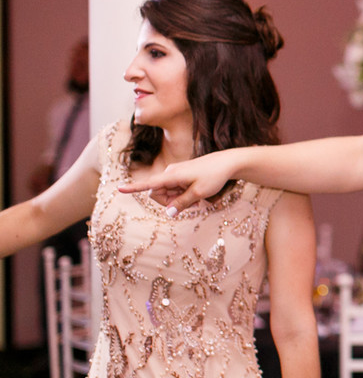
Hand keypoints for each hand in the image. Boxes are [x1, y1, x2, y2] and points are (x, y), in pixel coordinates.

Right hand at [118, 149, 236, 213]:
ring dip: (178, 200)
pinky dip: (182, 196)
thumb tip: (168, 213)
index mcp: (172, 176)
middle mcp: (170, 173)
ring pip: (167, 193)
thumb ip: (181, 204)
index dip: (134, 188)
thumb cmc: (214, 177)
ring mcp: (175, 174)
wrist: (227, 163)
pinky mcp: (181, 176)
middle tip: (192, 204)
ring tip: (198, 199)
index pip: (149, 184)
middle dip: (169, 203)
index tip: (119, 189)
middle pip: (157, 194)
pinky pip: (175, 190)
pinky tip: (197, 196)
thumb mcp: (199, 194)